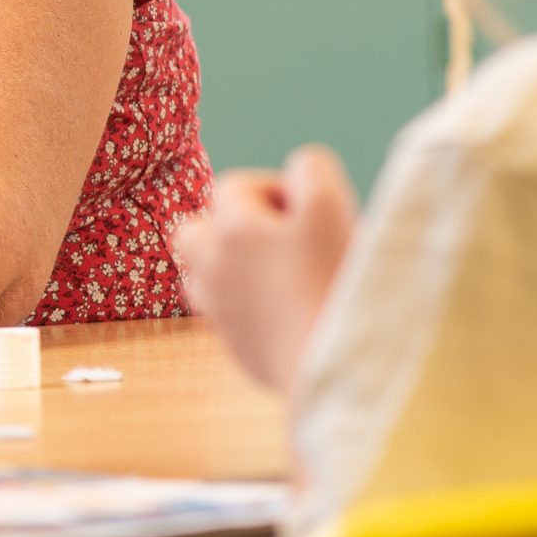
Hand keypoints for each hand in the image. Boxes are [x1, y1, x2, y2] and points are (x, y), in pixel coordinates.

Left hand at [173, 144, 357, 393]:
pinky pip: (224, 314)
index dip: (277, 190)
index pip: (236, 187)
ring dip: (231, 266)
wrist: (337, 366)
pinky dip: (245, 305)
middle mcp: (212, 266)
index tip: (312, 213)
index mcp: (232, 229)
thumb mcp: (330, 208)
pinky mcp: (235, 345)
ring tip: (279, 274)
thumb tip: (299, 170)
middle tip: (284, 241)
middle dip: (234, 226)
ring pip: (203, 273)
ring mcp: (219, 309)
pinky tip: (285, 311)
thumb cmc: (336, 282)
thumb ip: (310, 172)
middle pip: (199, 229)